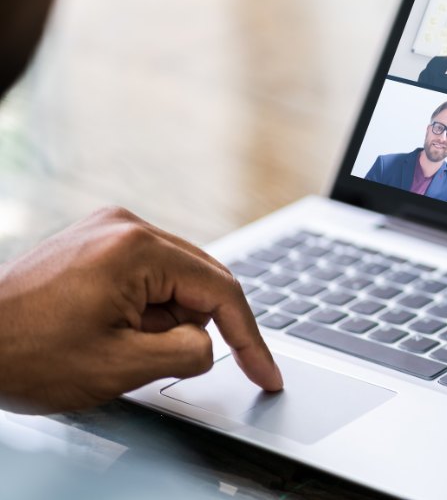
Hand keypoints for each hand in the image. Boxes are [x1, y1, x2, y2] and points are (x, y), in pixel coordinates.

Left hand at [0, 206, 282, 413]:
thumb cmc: (25, 356)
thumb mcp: (120, 368)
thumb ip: (187, 353)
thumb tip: (211, 345)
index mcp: (138, 249)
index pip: (221, 291)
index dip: (250, 339)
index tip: (266, 375)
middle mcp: (127, 226)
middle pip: (202, 279)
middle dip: (199, 326)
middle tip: (177, 364)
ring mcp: (109, 229)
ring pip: (176, 279)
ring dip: (167, 318)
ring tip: (119, 346)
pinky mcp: (95, 240)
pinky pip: (148, 273)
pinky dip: (147, 307)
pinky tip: (113, 329)